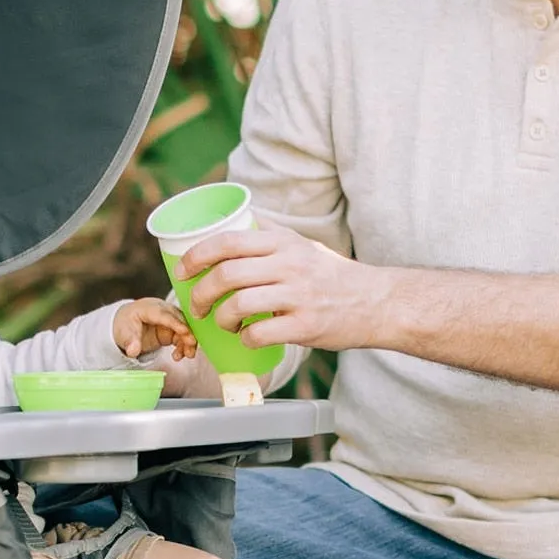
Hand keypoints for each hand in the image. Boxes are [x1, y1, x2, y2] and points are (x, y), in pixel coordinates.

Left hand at [112, 295, 196, 360]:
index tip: (184, 331)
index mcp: (147, 307)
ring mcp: (168, 318)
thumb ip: (130, 342)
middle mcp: (161, 310)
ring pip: (184, 327)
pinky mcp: (172, 328)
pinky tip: (181, 355)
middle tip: (191, 344)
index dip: (174, 322)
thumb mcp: (123, 334)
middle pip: (178, 318)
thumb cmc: (125, 325)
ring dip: (188, 340)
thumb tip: (133, 351)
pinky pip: (182, 335)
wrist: (126, 325)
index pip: (162, 314)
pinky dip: (184, 345)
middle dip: (187, 331)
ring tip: (188, 355)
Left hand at [180, 225, 390, 351]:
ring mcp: (298, 296)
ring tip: (224, 323)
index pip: (228, 240)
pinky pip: (259, 334)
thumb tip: (236, 220)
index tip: (182, 269)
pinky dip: (244, 338)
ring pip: (239, 305)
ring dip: (221, 318)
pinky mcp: (306, 326)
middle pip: (227, 273)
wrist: (376, 302)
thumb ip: (271, 235)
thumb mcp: (303, 245)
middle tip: (197, 305)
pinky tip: (247, 337)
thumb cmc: (333, 276)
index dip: (197, 255)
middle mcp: (290, 265)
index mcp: (284, 242)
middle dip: (201, 292)